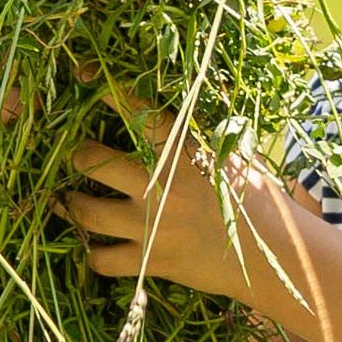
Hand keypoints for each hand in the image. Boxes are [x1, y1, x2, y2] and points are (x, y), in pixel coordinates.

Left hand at [60, 100, 307, 303]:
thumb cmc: (261, 200)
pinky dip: (93, 254)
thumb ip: (206, 134)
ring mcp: (151, 227)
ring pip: (86, 212)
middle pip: (93, 161)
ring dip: (69, 204)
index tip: (88, 79)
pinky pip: (102, 261)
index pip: (139, 113)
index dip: (110, 94)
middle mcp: (160, 188)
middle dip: (79, 154)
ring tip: (65, 200)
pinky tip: (95, 246)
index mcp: (184, 154)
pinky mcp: (150, 262)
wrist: (276, 256)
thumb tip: (191, 103)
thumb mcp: (239, 156)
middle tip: (80, 155)